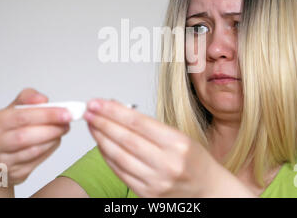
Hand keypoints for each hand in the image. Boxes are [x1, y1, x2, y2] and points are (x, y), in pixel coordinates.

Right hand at [0, 88, 71, 185]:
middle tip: (67, 122)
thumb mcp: (10, 110)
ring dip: (53, 138)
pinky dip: (49, 149)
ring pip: (33, 150)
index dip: (46, 114)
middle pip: (25, 135)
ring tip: (61, 129)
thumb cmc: (4, 130)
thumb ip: (26, 99)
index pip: (21, 116)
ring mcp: (0, 162)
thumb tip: (42, 99)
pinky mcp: (12, 174)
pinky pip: (36, 160)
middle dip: (51, 128)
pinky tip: (53, 141)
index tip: (65, 112)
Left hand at [83, 98, 235, 196]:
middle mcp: (167, 163)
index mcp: (177, 143)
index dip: (113, 111)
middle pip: (125, 138)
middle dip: (102, 122)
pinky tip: (100, 145)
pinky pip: (120, 172)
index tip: (98, 103)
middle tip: (89, 111)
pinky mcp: (147, 194)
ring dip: (100, 138)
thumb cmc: (195, 162)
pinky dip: (107, 157)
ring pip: (118, 156)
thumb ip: (150, 126)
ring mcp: (156, 181)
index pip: (137, 122)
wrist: (208, 191)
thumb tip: (119, 111)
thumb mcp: (180, 137)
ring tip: (91, 125)